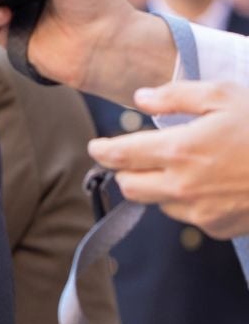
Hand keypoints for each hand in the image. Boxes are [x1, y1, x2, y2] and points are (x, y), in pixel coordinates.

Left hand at [86, 79, 248, 238]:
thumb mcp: (225, 96)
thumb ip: (177, 96)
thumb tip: (141, 98)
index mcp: (179, 151)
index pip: (119, 157)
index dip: (103, 151)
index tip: (98, 146)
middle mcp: (182, 187)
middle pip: (130, 187)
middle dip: (127, 172)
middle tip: (136, 156)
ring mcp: (199, 212)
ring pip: (159, 202)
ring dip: (162, 185)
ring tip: (190, 164)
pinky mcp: (217, 227)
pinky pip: (189, 215)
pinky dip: (191, 200)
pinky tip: (214, 183)